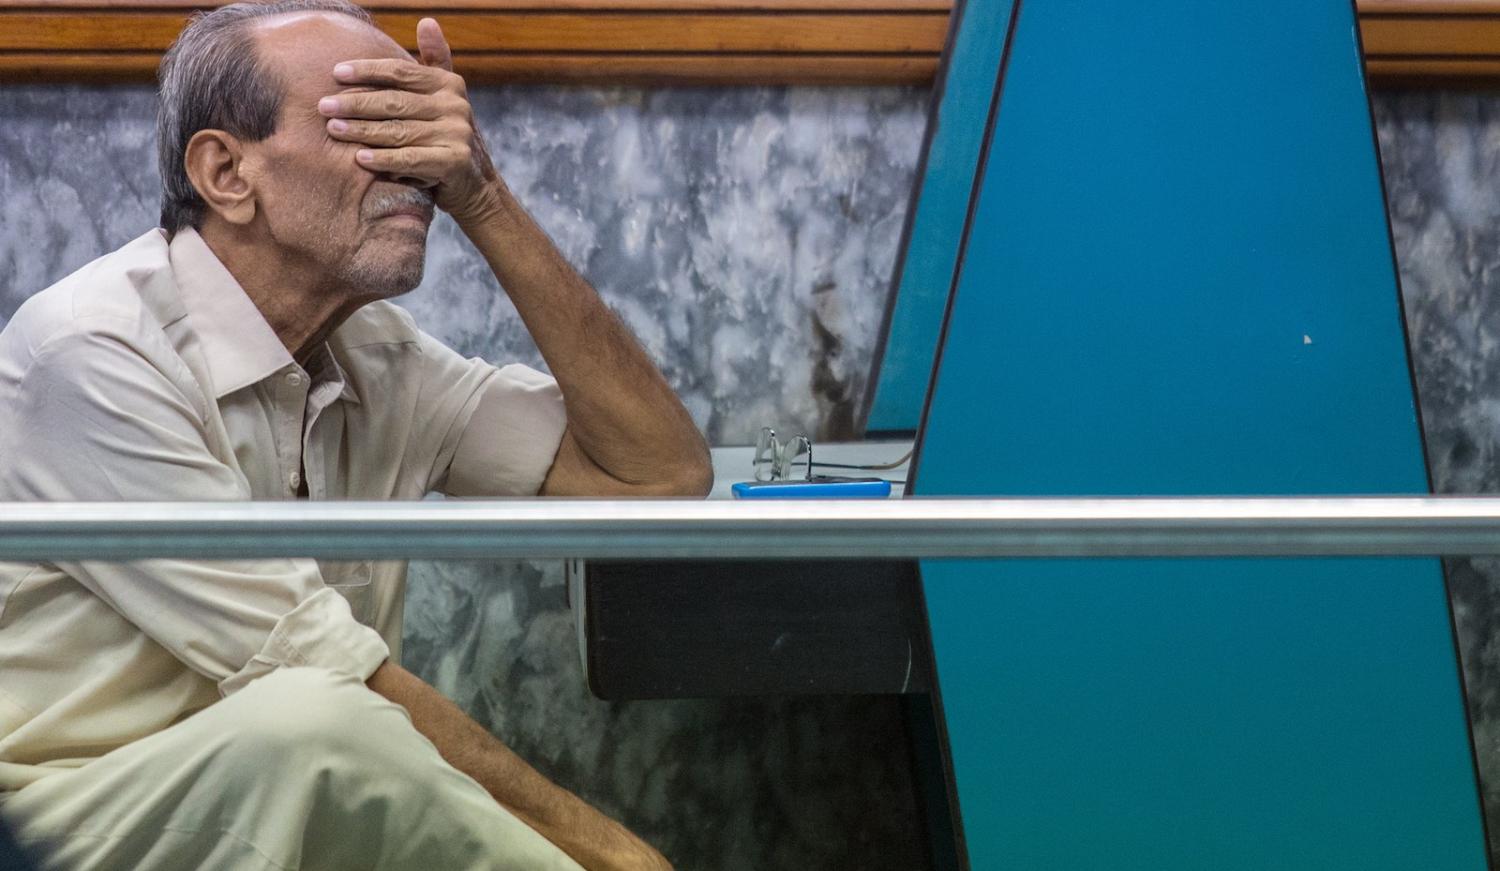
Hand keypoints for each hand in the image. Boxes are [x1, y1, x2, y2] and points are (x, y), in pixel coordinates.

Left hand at [320, 18, 501, 223]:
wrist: (475, 185)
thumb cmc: (445, 137)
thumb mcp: (443, 97)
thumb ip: (434, 61)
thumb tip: (427, 21)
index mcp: (448, 85)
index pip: (401, 72)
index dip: (368, 70)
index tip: (336, 73)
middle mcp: (455, 106)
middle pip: (395, 101)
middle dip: (357, 103)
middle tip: (324, 106)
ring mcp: (457, 134)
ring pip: (399, 130)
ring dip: (362, 131)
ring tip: (334, 129)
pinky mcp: (455, 162)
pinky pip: (411, 159)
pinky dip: (384, 159)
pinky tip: (360, 158)